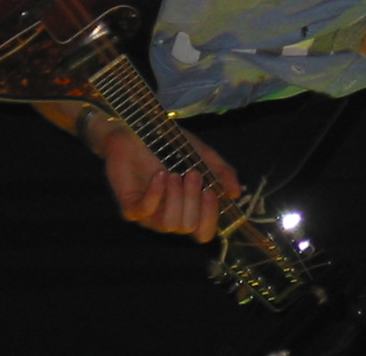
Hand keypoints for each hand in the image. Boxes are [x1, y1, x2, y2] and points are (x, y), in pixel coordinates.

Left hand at [99, 125, 240, 242]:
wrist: (138, 131)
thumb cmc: (170, 146)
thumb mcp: (203, 155)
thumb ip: (222, 173)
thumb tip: (235, 194)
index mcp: (190, 209)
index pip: (204, 233)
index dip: (210, 218)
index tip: (210, 193)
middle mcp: (171, 217)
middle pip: (188, 228)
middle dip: (193, 199)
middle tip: (192, 174)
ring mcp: (150, 215)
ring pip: (169, 224)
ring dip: (175, 197)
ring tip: (173, 173)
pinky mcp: (130, 207)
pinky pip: (144, 211)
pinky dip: (156, 192)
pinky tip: (160, 175)